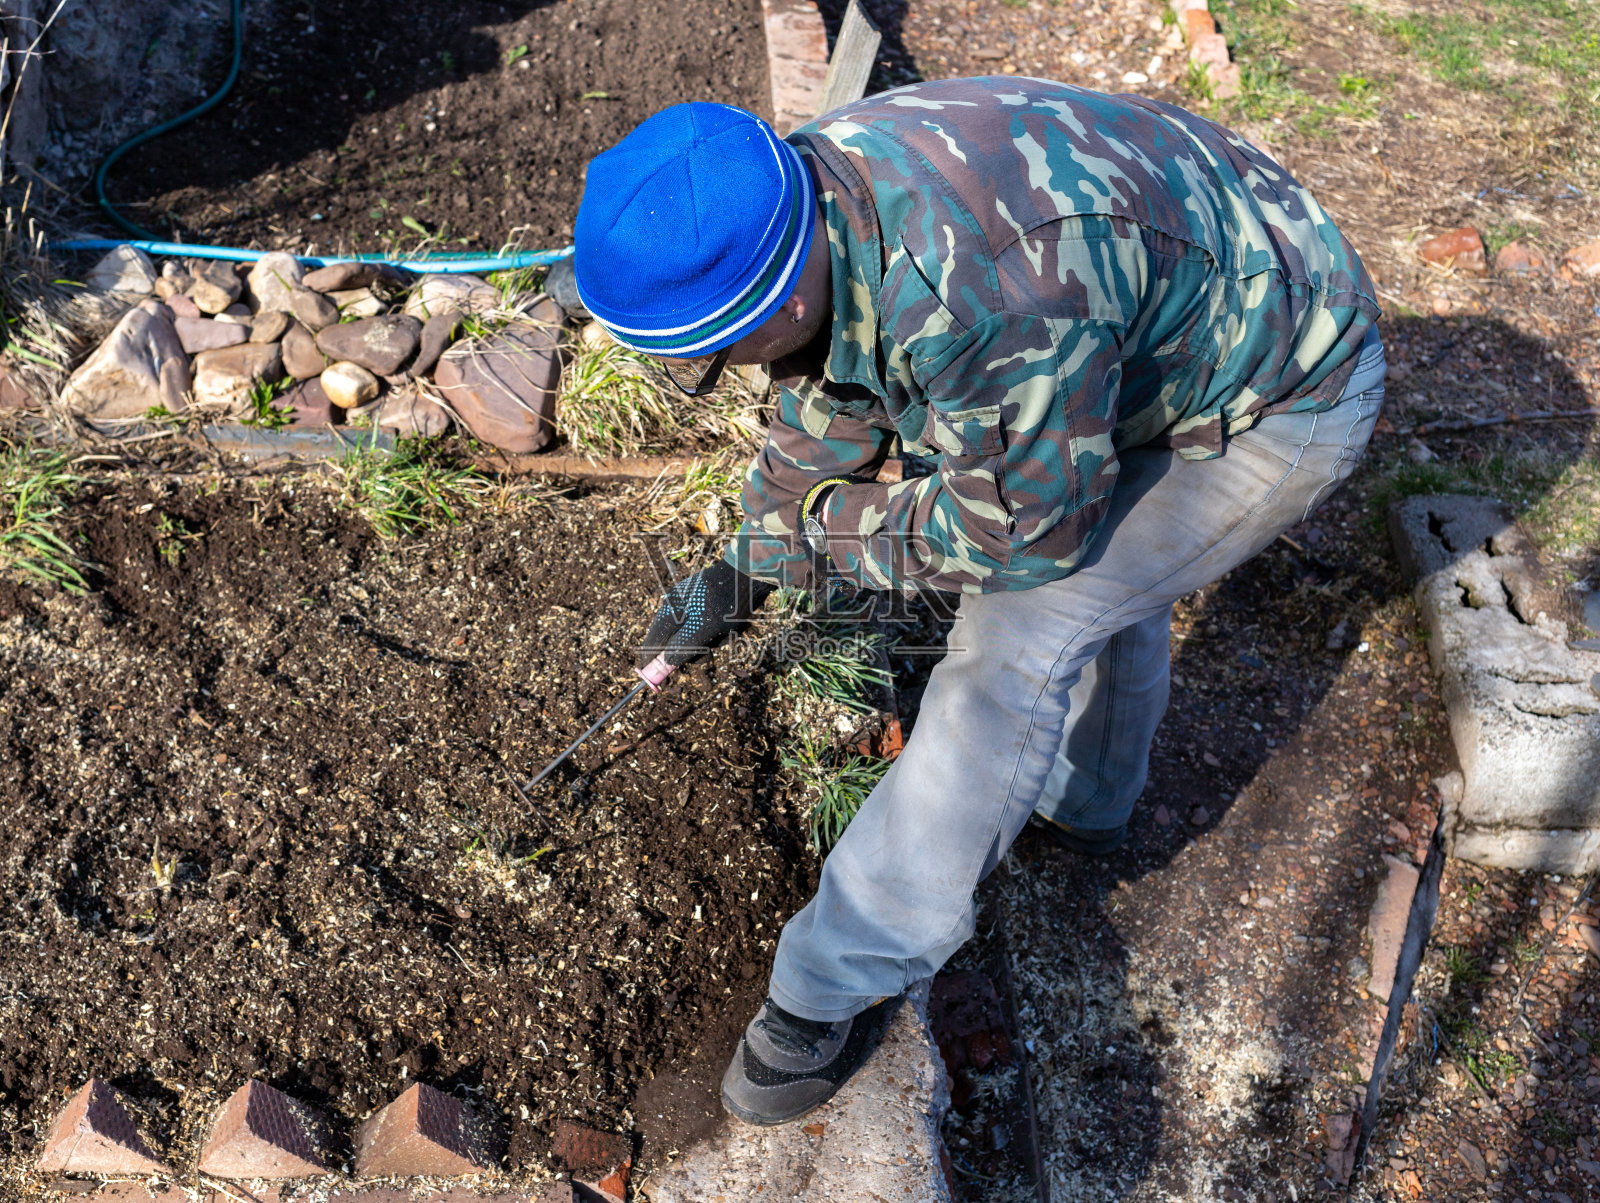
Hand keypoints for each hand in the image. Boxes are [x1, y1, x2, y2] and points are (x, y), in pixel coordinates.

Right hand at [639, 560, 774, 667]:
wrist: (750, 573)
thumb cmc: (726, 602)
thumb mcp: (703, 629)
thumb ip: (682, 647)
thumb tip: (665, 662)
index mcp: (669, 613)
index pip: (652, 642)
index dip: (652, 662)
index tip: (654, 681)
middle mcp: (675, 608)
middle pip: (676, 642)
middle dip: (696, 650)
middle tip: (711, 649)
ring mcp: (690, 604)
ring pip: (695, 636)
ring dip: (712, 641)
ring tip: (728, 631)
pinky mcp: (706, 603)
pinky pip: (707, 627)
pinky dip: (719, 632)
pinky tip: (732, 624)